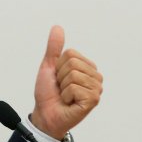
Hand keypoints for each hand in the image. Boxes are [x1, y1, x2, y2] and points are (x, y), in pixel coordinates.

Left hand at [31, 25, 102, 139]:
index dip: (58, 67)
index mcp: (87, 66)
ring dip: (63, 87)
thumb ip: (54, 48)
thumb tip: (57, 27)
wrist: (45, 113)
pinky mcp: (93, 100)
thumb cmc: (49, 92)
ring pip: (73, 75)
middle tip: (62, 89)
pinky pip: (74, 88)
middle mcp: (95, 77)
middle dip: (60, 77)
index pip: (70, 54)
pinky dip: (66, 96)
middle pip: (72, 63)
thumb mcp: (49, 66)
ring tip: (65, 96)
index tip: (59, 79)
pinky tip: (69, 102)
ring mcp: (96, 89)